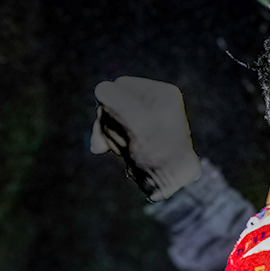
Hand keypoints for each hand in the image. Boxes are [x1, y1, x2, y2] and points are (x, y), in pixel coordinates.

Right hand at [89, 76, 200, 200]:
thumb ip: (117, 100)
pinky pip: (112, 134)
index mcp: (160, 93)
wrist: (169, 184)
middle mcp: (153, 104)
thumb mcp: (139, 122)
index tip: (123, 124)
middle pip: (111, 103)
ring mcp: (143, 121)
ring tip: (128, 149)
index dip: (112, 105)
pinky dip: (110, 143)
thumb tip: (100, 90)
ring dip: (111, 136)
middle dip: (111, 124)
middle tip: (127, 140)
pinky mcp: (135, 136)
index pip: (119, 86)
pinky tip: (116, 152)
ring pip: (109, 120)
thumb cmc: (160, 153)